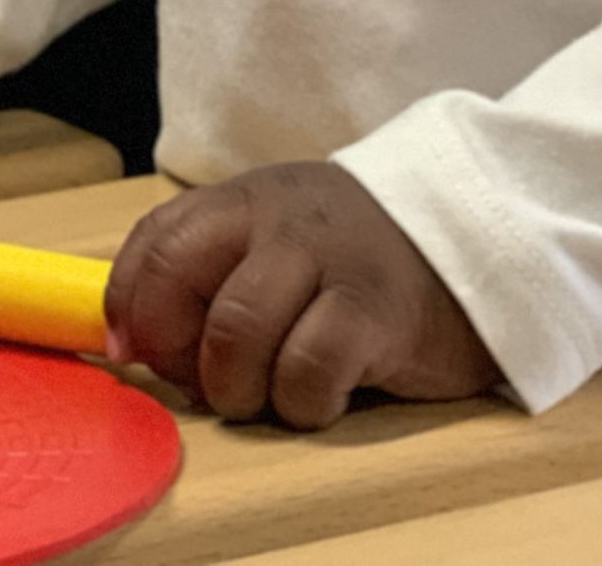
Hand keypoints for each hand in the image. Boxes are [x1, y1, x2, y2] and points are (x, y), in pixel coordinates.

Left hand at [104, 162, 498, 429]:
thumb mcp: (272, 241)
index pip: (151, 243)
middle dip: (179, 350)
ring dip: (241, 387)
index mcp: (241, 199)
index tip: (144, 355)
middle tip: (213, 379)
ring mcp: (327, 257)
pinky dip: (303, 402)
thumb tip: (129, 342)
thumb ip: (205, 270)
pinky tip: (326, 392)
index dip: (131, 310)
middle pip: (177, 280)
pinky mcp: (375, 309)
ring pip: (236, 332)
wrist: (472, 239)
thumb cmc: (352, 259)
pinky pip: (307, 369)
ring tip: (273, 391)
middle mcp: (276, 218)